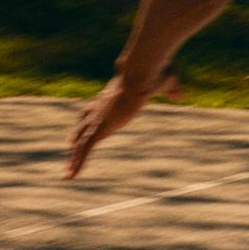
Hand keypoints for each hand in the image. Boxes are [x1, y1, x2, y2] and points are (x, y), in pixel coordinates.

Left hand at [65, 66, 179, 179]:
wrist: (141, 73)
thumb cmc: (153, 73)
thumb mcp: (167, 81)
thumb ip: (172, 89)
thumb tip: (180, 95)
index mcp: (113, 95)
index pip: (96, 107)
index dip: (90, 115)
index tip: (85, 121)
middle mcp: (101, 107)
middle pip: (84, 124)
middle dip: (78, 134)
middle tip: (71, 142)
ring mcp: (99, 118)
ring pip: (83, 142)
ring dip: (75, 158)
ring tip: (67, 173)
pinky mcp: (101, 128)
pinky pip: (86, 149)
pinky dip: (77, 163)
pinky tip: (69, 176)